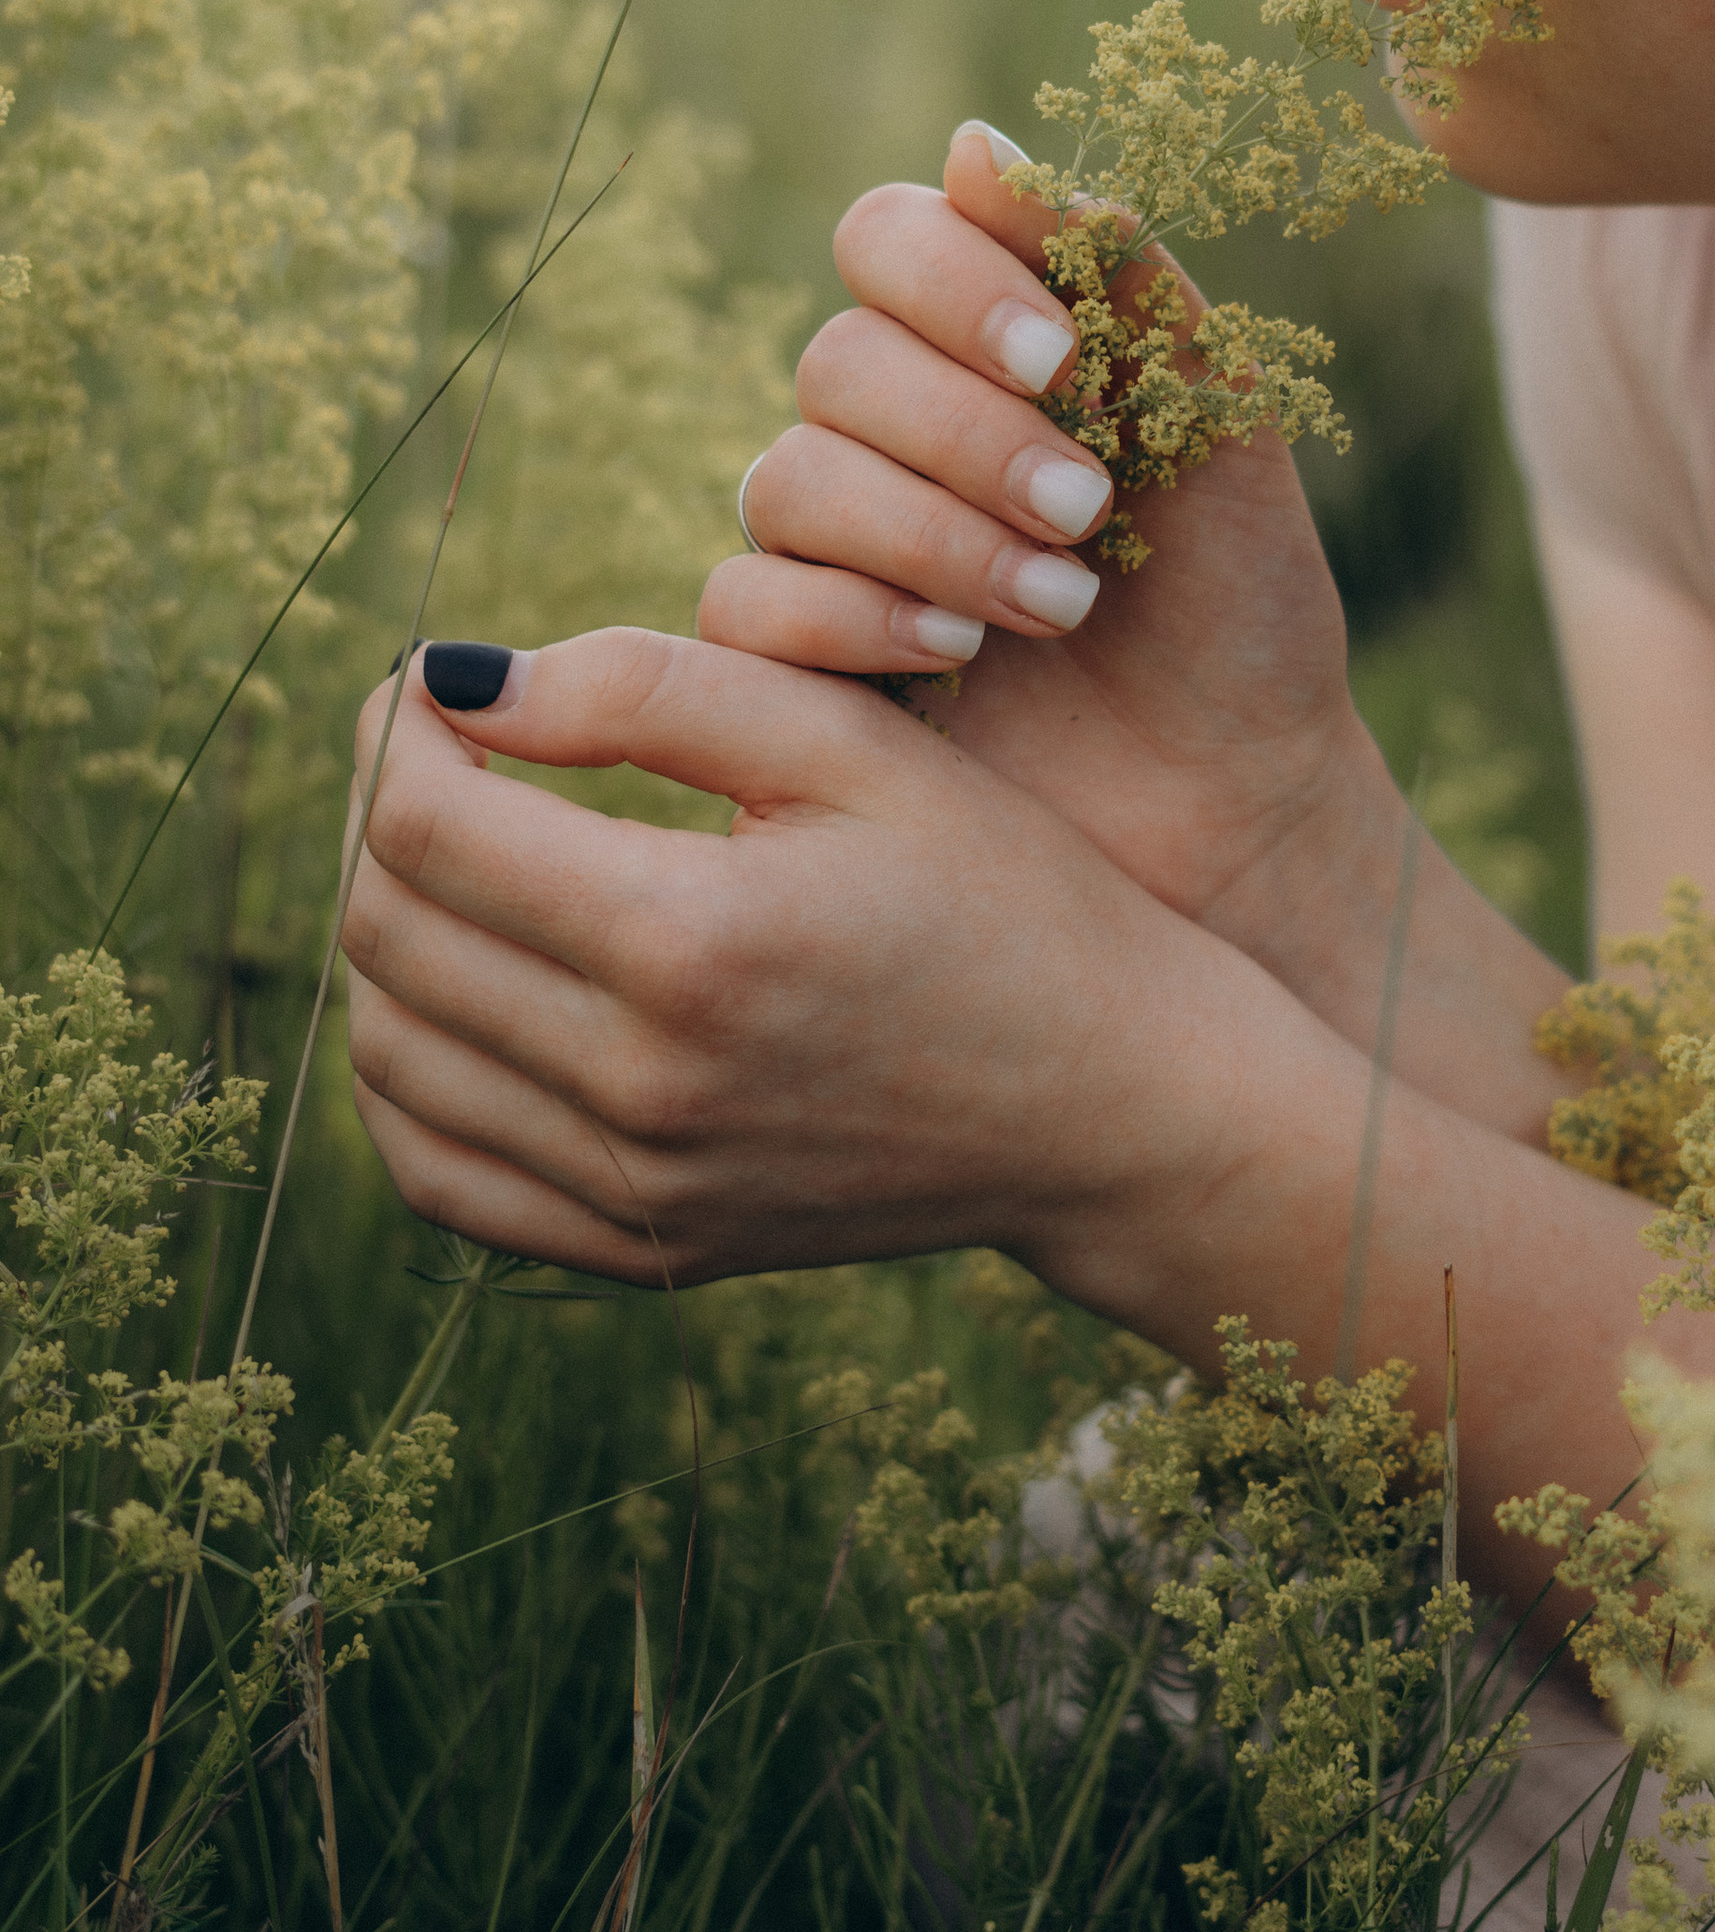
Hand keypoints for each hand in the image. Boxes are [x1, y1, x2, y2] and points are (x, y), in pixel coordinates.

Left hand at [341, 627, 1221, 1286]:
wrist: (1113, 1105)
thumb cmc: (1002, 894)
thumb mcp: (857, 745)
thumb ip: (654, 687)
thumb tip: (457, 681)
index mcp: (694, 939)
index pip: (429, 826)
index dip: (398, 730)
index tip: (434, 682)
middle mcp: (644, 1084)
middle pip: (390, 933)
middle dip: (382, 815)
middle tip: (440, 753)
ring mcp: (639, 1187)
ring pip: (391, 1053)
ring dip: (388, 938)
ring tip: (461, 861)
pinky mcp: (646, 1250)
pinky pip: (440, 1176)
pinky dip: (409, 1080)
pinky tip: (463, 998)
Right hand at [697, 125, 1395, 982]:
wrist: (1243, 804)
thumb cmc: (1242, 609)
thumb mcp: (1219, 427)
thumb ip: (1120, 277)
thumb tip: (976, 140)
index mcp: (985, 346)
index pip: (887, 238)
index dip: (952, 283)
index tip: (1061, 361)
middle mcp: (890, 432)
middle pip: (835, 363)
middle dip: (962, 433)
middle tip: (1088, 508)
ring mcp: (835, 547)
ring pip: (786, 480)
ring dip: (928, 534)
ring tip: (1063, 602)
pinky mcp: (797, 666)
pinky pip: (747, 604)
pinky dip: (854, 618)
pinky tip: (962, 658)